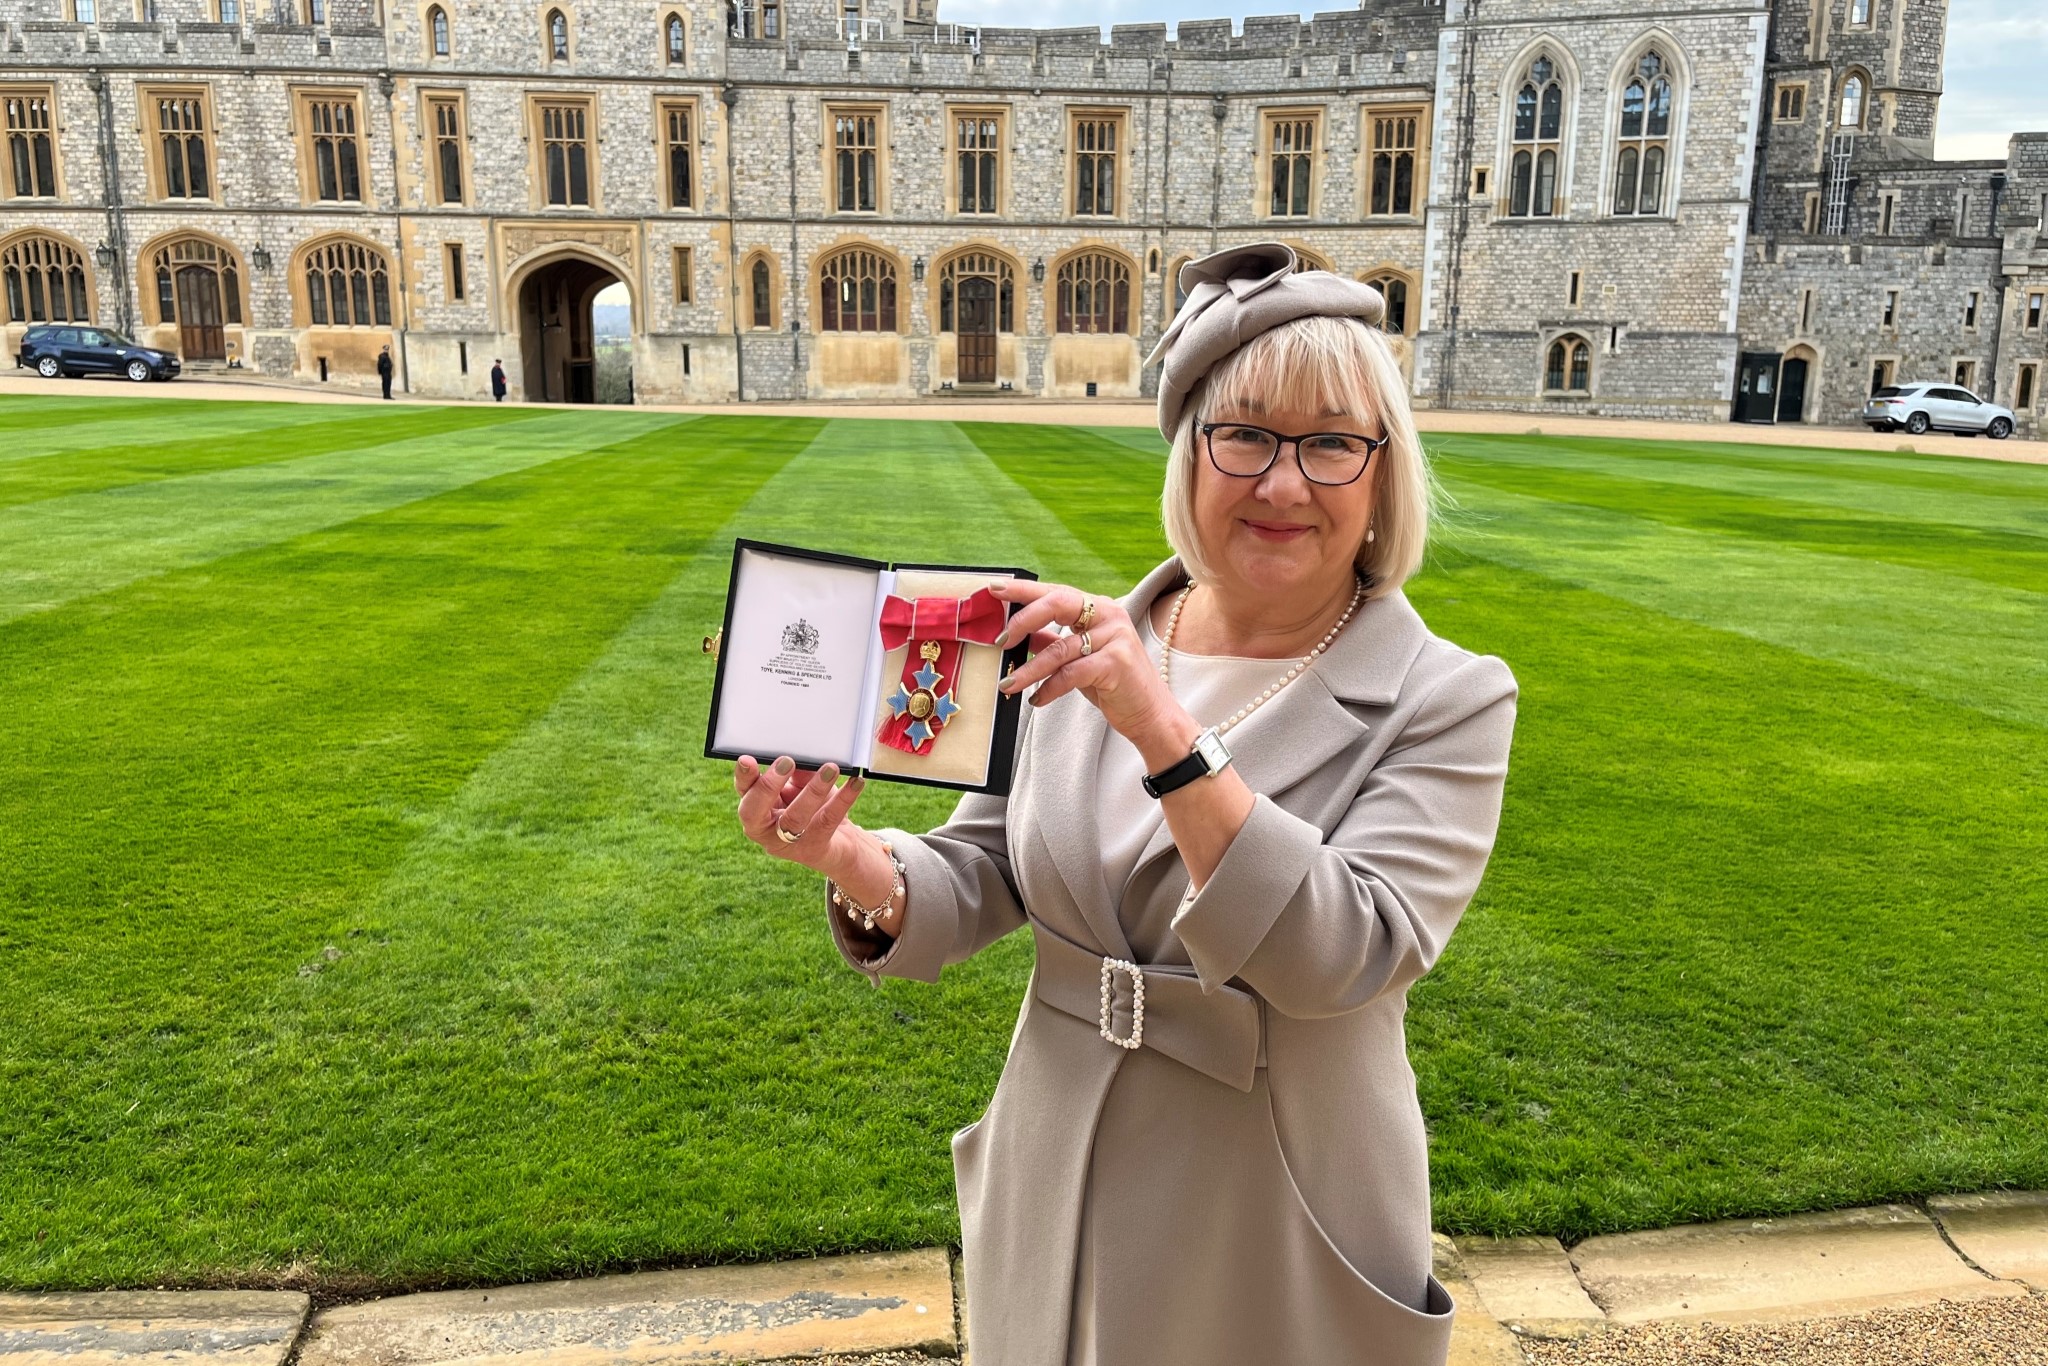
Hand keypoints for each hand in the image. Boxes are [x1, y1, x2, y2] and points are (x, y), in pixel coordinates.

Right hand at [733, 755, 873, 877]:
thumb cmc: (813, 806)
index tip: (748, 759)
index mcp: (756, 808)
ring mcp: (787, 843)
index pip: (743, 791)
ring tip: (830, 768)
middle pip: (754, 812)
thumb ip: (798, 773)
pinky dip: (843, 799)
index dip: (743, 777)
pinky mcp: (814, 849)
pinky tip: (856, 783)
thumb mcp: (802, 786)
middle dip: (768, 786)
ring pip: (794, 819)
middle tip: (786, 761)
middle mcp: (764, 830)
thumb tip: (802, 757)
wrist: (839, 841)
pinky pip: (828, 821)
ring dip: (812, 791)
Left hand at [988, 579, 1198, 757]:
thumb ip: (1053, 643)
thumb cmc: (1113, 684)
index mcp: (1099, 608)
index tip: (994, 589)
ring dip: (1028, 670)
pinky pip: (1070, 673)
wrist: (1151, 714)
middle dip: (1023, 620)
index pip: (1055, 592)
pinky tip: (1037, 700)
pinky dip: (1048, 689)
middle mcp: (1109, 615)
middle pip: (1057, 604)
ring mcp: (1115, 638)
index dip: (1023, 590)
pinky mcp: (1116, 663)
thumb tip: (1018, 635)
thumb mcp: (1079, 658)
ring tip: (1008, 684)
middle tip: (1000, 640)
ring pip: (1059, 649)